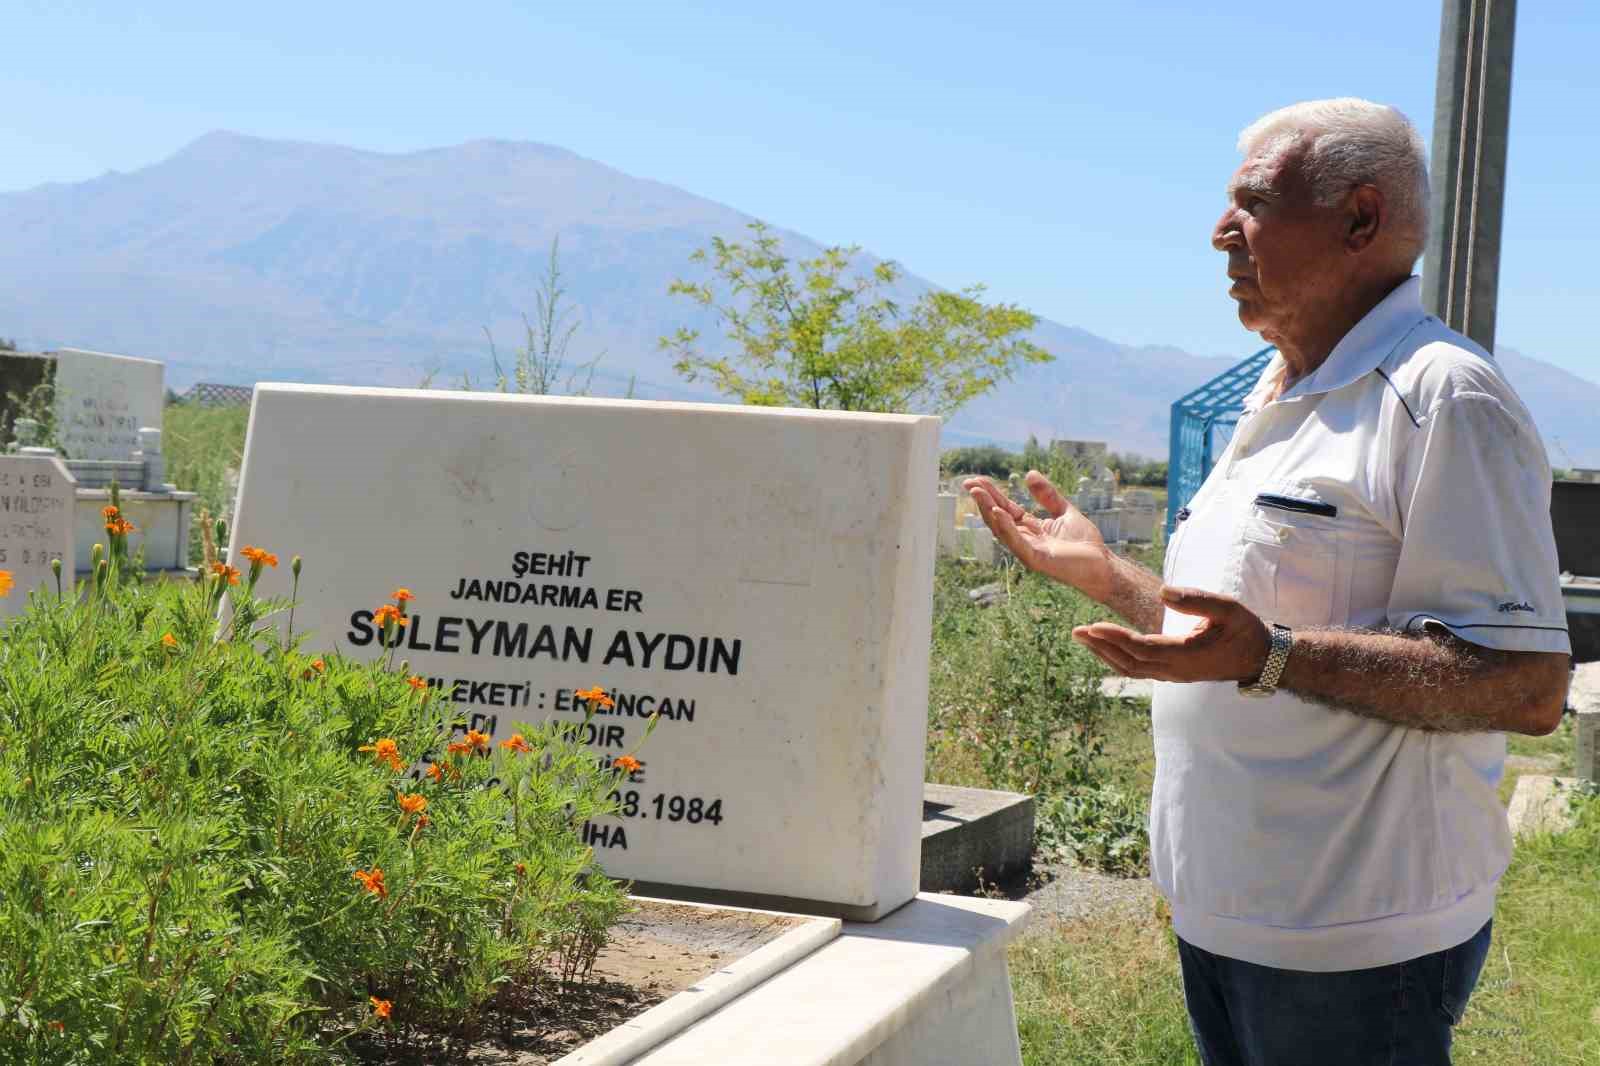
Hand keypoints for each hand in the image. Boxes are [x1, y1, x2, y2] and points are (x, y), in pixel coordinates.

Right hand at [962, 471, 1112, 599]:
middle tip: (969, 483)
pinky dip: (1006, 528)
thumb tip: (1029, 473)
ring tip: (978, 493)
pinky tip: (998, 512)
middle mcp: (1025, 540)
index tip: (977, 480)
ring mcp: (1028, 551)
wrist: (1103, 566)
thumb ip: (1048, 495)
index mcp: (1030, 529)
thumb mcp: (1065, 511)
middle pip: (999, 518)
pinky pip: (1017, 542)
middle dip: (983, 501)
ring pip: (1002, 530)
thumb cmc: (1085, 544)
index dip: (992, 494)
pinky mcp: (1037, 560)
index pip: (1006, 509)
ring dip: (988, 511)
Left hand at [1071, 586, 1270, 682]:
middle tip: (1077, 630)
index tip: (1093, 627)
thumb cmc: (1246, 630)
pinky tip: (1106, 646)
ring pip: (1131, 669)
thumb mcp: (1228, 608)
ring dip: (1106, 654)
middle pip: (1129, 663)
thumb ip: (1197, 600)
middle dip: (1101, 646)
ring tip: (1084, 637)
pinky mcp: (1173, 673)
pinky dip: (1119, 658)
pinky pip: (1139, 669)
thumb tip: (1163, 591)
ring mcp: (1173, 675)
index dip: (1115, 638)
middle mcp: (1176, 671)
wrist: (1261, 658)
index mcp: (1186, 656)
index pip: (1142, 649)